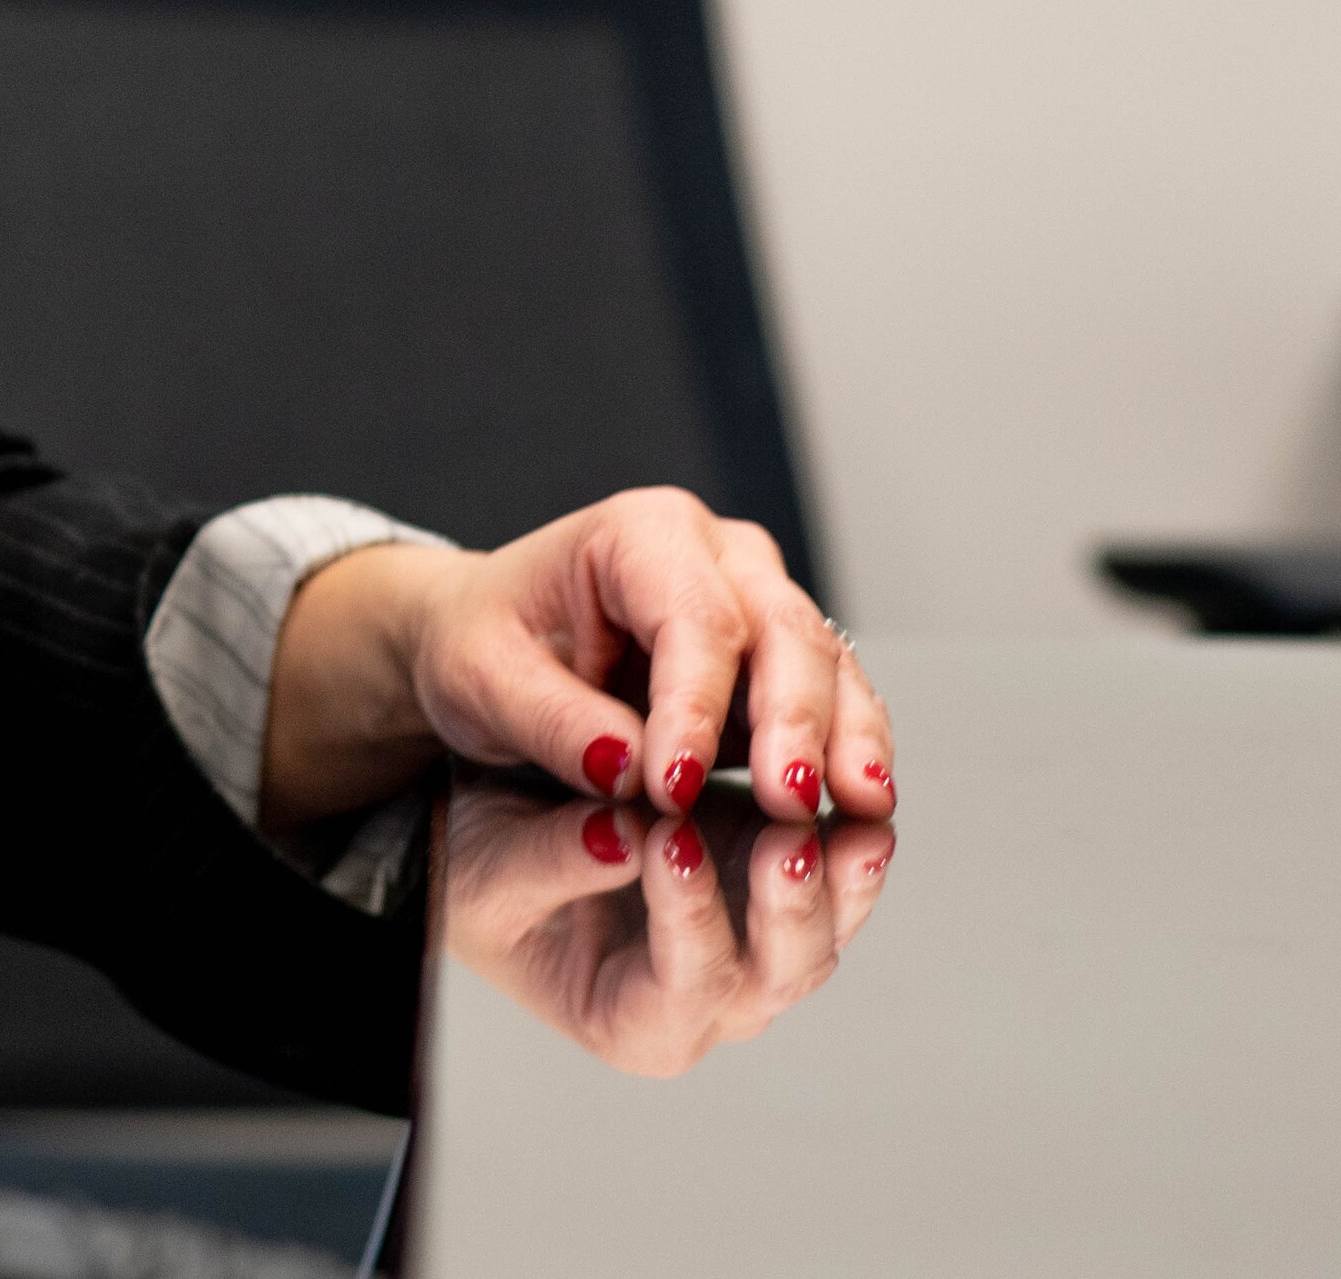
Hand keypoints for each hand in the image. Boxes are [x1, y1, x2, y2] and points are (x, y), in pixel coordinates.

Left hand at [261, 489, 894, 829]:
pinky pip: (830, 699)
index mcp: (639, 533)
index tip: (675, 785)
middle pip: (781, 629)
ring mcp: (757, 602)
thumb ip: (552, 722)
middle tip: (787, 804)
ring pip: (824, 661)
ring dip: (843, 738)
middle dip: (793, 721)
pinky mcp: (775, 664)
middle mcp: (717, 555)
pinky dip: (845, 749)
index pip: (692, 617)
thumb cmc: (482, 643)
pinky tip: (859, 803)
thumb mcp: (482, 679)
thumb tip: (627, 769)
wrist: (488, 639)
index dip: (694, 704)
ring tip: (858, 806)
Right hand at [440, 776, 889, 1077]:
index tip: (672, 839)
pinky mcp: (765, 877)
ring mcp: (747, 941)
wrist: (487, 814)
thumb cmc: (474, 865)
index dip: (690, 916)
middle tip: (790, 838)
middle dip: (795, 906)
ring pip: (822, 926)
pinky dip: (841, 828)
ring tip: (853, 816)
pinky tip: (847, 780)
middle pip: (778, 973)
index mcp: (631, 1022)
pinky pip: (829, 869)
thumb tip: (623, 834)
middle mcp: (705, 999)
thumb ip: (552, 861)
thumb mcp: (483, 869)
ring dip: (841, 871)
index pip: (684, 987)